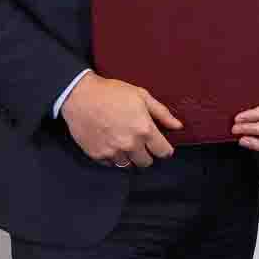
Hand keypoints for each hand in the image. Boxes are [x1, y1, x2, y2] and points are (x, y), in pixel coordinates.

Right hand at [61, 72, 180, 167]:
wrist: (80, 96)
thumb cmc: (113, 93)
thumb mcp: (142, 96)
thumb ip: (162, 113)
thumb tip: (178, 126)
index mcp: (144, 130)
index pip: (163, 152)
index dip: (165, 150)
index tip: (161, 146)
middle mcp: (130, 144)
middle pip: (146, 163)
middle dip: (147, 154)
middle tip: (141, 143)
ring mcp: (112, 152)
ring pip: (128, 165)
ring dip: (129, 157)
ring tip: (124, 141)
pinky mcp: (97, 155)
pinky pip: (111, 164)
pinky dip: (113, 157)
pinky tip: (111, 143)